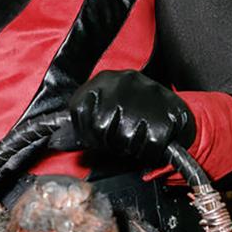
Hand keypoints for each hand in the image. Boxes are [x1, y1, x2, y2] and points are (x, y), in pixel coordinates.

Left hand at [69, 70, 194, 166]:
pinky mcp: (164, 115)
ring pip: (123, 138)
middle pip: (100, 127)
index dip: (87, 132)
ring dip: (130, 146)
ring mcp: (146, 96)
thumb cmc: (135, 116)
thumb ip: (85, 121)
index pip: (79, 111)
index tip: (98, 136)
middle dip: (110, 141)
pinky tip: (152, 139)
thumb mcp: (107, 109)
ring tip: (138, 136)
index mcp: (104, 79)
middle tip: (123, 136)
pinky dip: (148, 152)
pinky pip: (146, 147)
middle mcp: (123, 82)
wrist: (176, 115)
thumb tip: (55, 141)